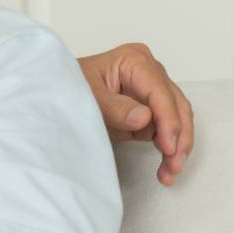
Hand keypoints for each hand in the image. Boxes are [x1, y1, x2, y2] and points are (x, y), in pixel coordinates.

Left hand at [78, 42, 194, 185]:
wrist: (55, 96)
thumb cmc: (67, 88)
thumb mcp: (86, 96)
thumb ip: (114, 108)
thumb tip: (145, 118)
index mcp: (135, 61)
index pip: (159, 92)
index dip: (168, 120)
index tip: (168, 146)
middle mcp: (149, 72)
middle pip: (175, 105)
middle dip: (178, 137)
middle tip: (174, 164)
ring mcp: (151, 91)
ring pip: (176, 119)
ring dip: (176, 146)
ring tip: (170, 171)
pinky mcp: (149, 109)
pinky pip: (165, 129)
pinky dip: (167, 148)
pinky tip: (165, 167)